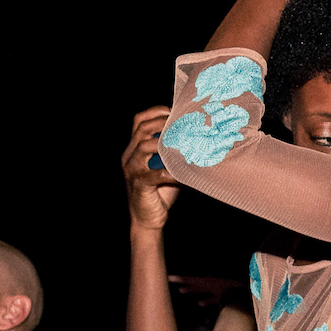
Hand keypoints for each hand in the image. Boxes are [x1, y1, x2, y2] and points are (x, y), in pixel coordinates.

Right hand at [122, 106, 179, 229]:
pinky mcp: (139, 184)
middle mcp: (129, 155)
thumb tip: (201, 139)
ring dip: (166, 143)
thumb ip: (176, 153)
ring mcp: (132, 169)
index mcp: (134, 148)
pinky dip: (172, 172)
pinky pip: (155, 175)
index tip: (174, 111)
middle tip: (183, 125)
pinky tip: (185, 173)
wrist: (148, 218)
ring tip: (184, 144)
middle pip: (141, 129)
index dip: (155, 112)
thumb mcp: (168, 167)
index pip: (139, 120)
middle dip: (162, 123)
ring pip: (144, 147)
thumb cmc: (161, 191)